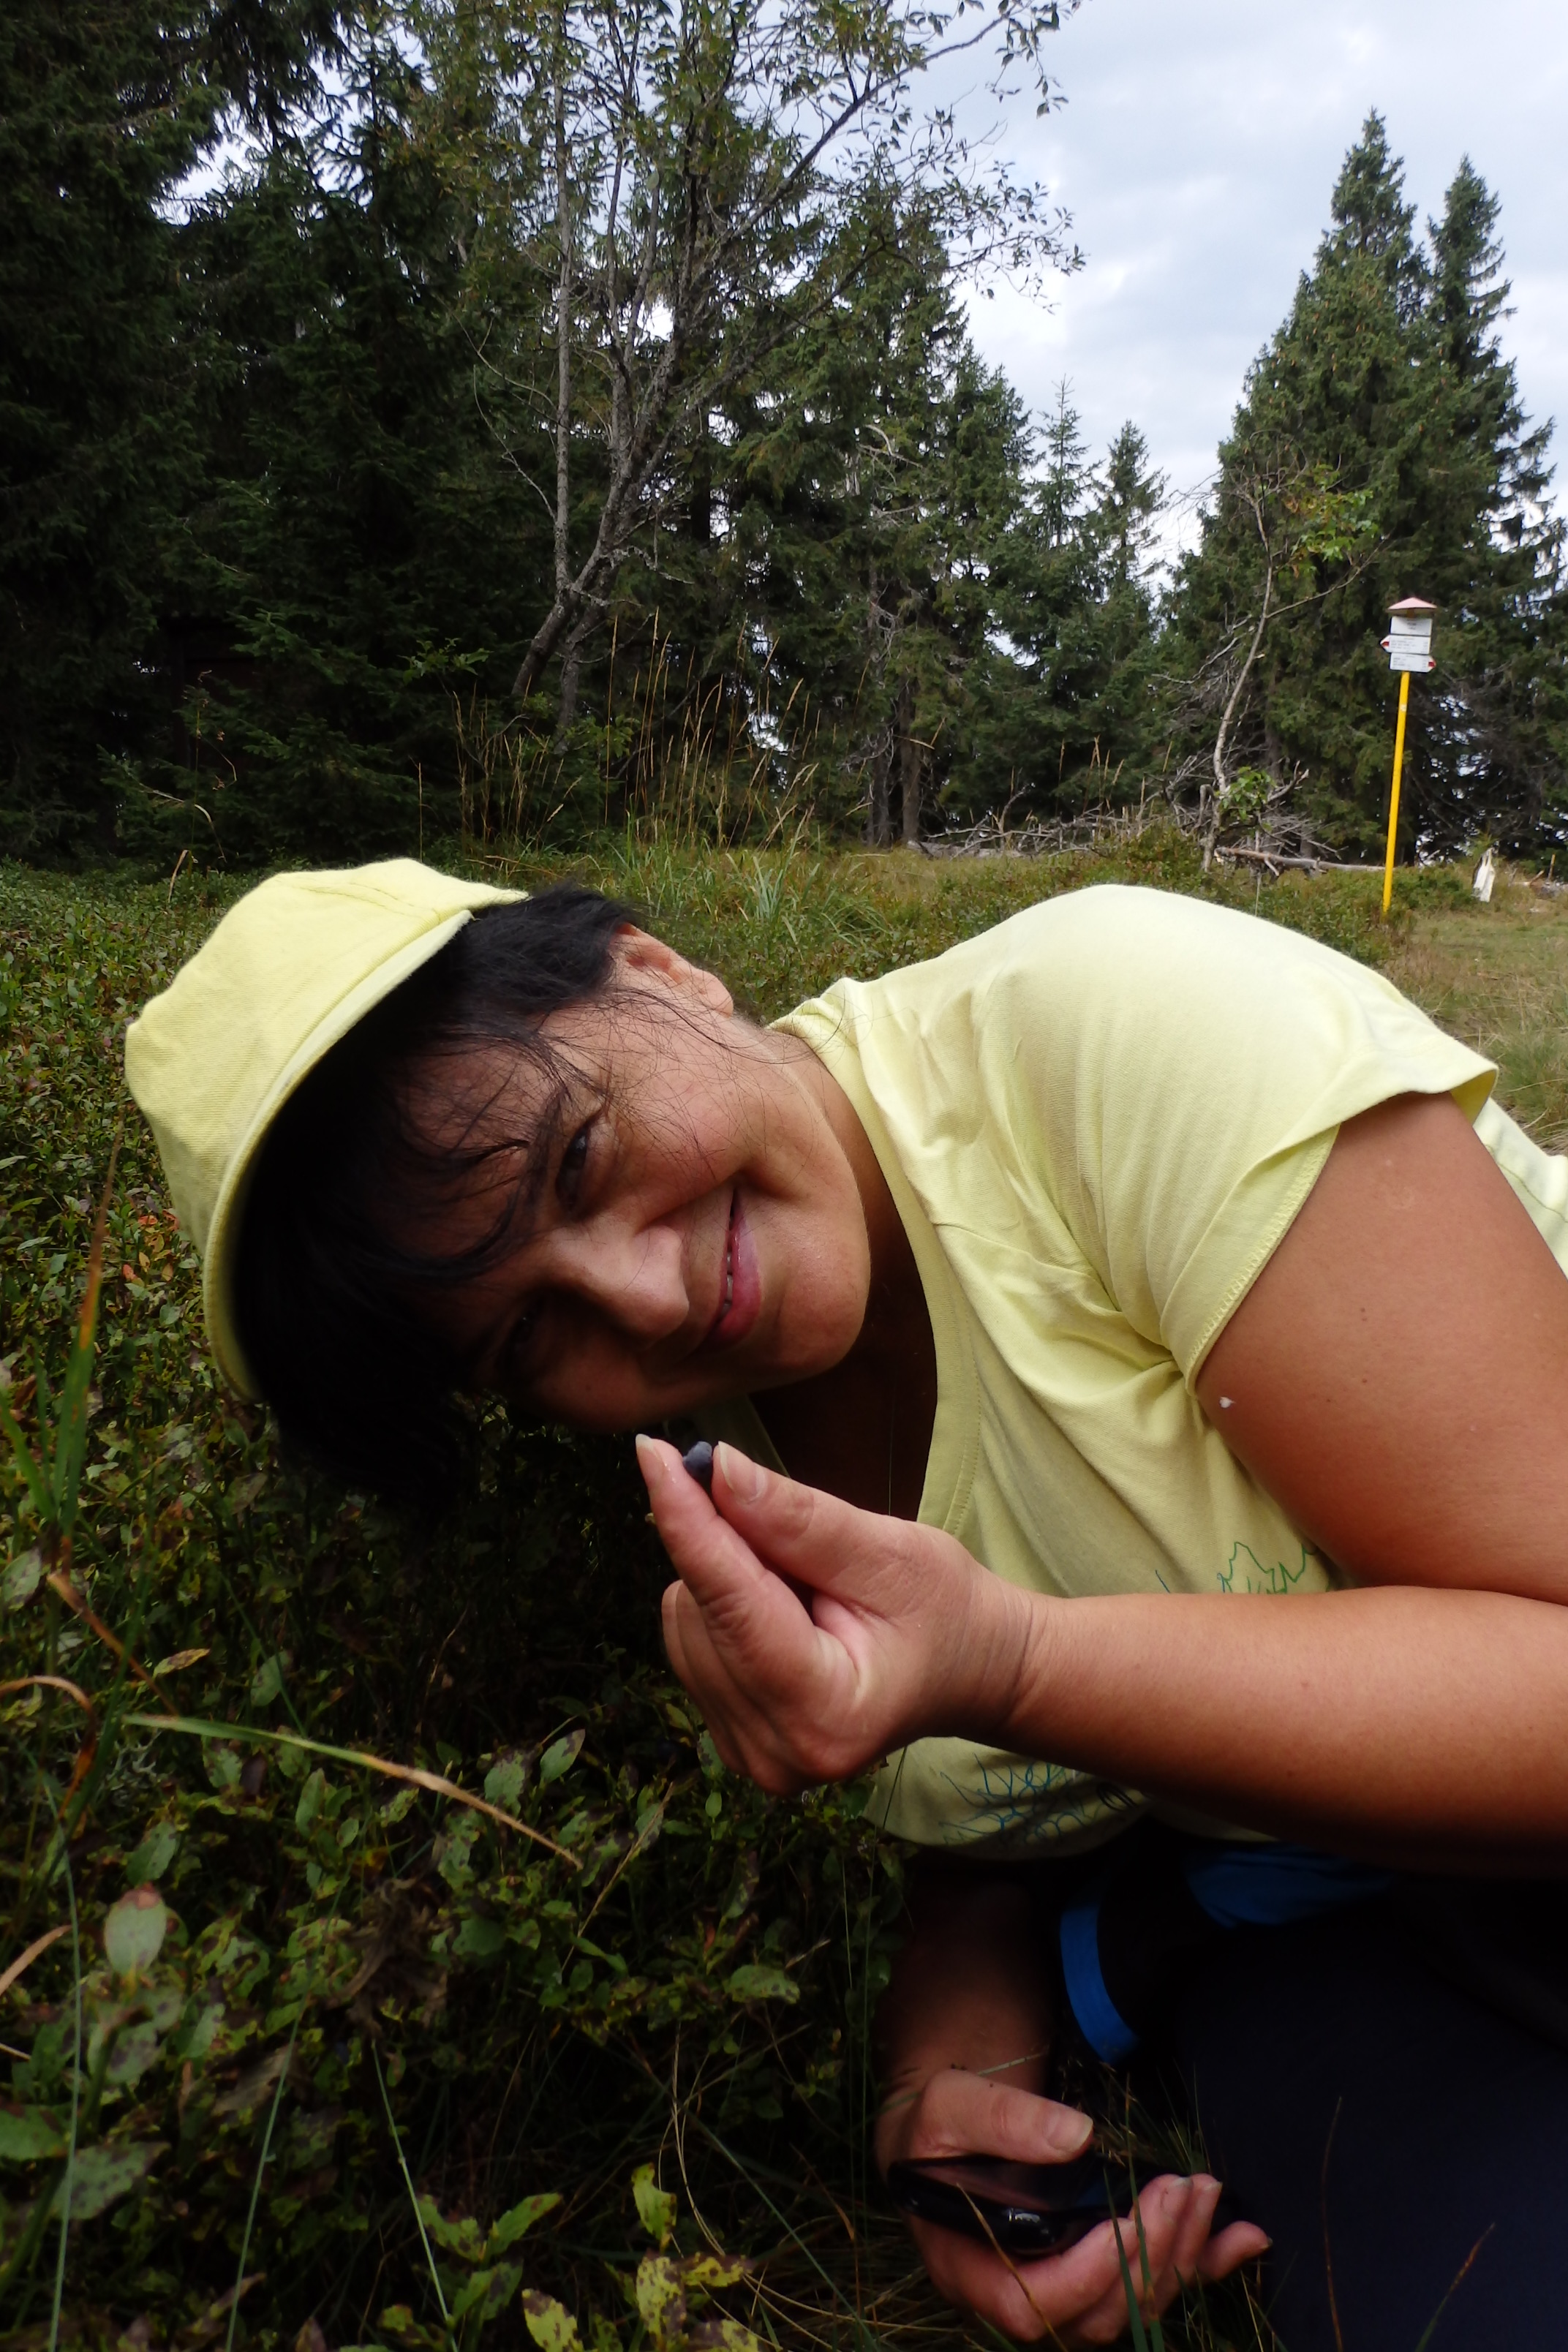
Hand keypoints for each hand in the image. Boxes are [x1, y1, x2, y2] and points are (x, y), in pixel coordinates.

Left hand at [636, 1435, 1027, 1791]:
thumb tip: (718, 1471)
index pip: (729, 1602)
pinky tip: (782, 1613)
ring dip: (728, 1580)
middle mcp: (774, 1752)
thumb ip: (798, 1519)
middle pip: (700, 1609)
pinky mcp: (732, 1743)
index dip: (687, 1519)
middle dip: (731, 1550)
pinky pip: (690, 1643)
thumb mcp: (889, 1551)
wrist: (968, 1671)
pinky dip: (724, 1609)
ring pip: (684, 1621)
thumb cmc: (943, 1609)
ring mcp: (749, 1757)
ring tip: (805, 1590)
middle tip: (805, 1547)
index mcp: (823, 1711)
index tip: (655, 1452)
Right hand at [879, 2067, 1268, 2345]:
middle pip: (1095, 2315)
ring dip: (1179, 2256)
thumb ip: (1004, 2119)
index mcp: (971, 2268)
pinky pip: (1155, 2285)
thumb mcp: (951, 2106)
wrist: (946, 2135)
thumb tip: (1078, 2137)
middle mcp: (1019, 2295)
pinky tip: (1245, 2238)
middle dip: (1148, 2256)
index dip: (1084, 2275)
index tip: (1121, 2222)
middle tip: (1181, 2188)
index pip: (1031, 2306)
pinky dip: (1205, 2264)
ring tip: (1203, 2190)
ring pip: (1130, 2307)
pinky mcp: (1098, 2270)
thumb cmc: (939, 2125)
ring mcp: (1063, 2289)